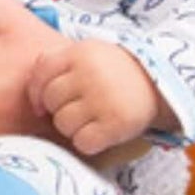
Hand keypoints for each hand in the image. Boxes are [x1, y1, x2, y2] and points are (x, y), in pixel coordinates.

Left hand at [29, 40, 166, 158]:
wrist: (160, 84)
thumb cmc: (114, 72)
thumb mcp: (87, 53)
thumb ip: (57, 62)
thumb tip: (33, 97)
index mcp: (80, 52)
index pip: (41, 73)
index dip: (36, 93)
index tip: (42, 105)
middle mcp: (90, 73)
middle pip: (51, 101)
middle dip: (59, 109)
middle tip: (79, 109)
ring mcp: (104, 98)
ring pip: (63, 124)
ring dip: (73, 128)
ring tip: (91, 120)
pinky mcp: (116, 123)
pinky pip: (83, 142)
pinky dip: (88, 143)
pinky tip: (100, 133)